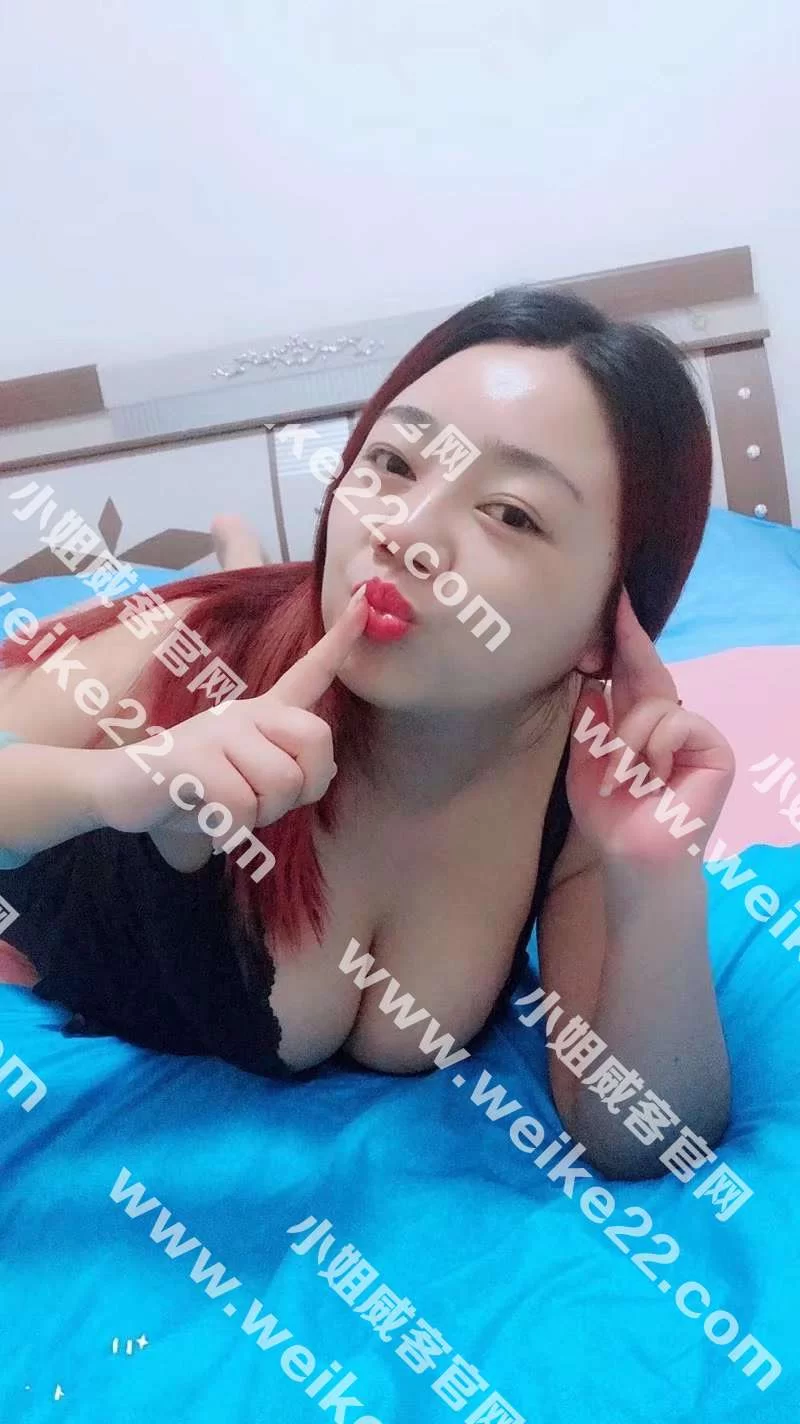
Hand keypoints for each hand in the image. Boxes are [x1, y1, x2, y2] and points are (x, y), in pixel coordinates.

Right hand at [89, 586, 367, 848]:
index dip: (340, 641)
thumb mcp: (247, 775)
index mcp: (261, 713)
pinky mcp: (193, 758)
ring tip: (228, 810)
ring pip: (282, 783)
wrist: (120, 789)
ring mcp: (218, 731)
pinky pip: (243, 806)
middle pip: (317, 741)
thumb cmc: (194, 786)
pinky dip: (231, 828)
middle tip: (265, 802)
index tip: (364, 602)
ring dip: (261, 814)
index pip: (309, 672)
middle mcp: (244, 713)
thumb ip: (287, 766)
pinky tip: (209, 820)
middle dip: (304, 787)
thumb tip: (329, 766)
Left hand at [566, 587, 735, 863]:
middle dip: (630, 642)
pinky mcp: (715, 750)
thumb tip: (595, 682)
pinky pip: (676, 722)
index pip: (632, 675)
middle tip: (616, 607)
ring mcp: (694, 735)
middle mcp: (668, 723)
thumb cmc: (610, 818)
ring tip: (622, 778)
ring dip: (627, 741)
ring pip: (655, 705)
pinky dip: (653, 748)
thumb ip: (590, 724)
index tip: (613, 604)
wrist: (631, 859)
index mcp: (638, 723)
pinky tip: (650, 777)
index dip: (624, 641)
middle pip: (649, 671)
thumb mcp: (585, 765)